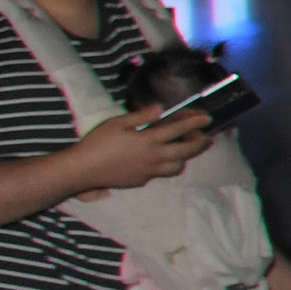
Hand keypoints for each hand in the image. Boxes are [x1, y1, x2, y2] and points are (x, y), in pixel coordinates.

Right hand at [63, 104, 213, 195]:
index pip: (179, 130)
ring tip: (186, 149)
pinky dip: (169, 166)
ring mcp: (149, 172)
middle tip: (207, 137)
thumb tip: (160, 108)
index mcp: (149, 140)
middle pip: (186, 151)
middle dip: (200, 144)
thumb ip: (141, 116)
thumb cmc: (98, 142)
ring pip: (177, 166)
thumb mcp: (117, 123)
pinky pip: (162, 174)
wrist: (83, 170)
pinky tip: (163, 160)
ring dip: (186, 157)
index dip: (195, 122)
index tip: (207, 118)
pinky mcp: (141, 181)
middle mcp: (154, 158)